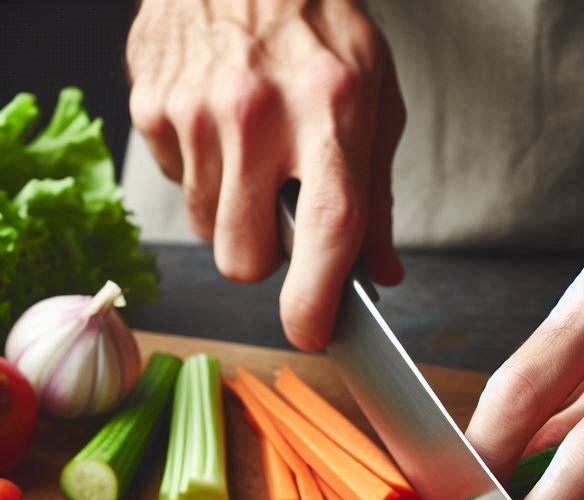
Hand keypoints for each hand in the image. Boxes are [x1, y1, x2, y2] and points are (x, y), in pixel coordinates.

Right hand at [126, 0, 404, 349]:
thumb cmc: (320, 27)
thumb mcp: (375, 102)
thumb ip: (376, 197)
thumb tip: (379, 273)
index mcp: (330, 112)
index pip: (327, 227)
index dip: (316, 296)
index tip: (311, 332)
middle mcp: (256, 114)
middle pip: (244, 256)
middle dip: (264, 258)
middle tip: (280, 221)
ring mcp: (194, 109)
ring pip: (207, 230)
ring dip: (231, 215)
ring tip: (252, 158)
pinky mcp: (150, 104)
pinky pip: (174, 184)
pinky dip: (199, 174)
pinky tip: (219, 130)